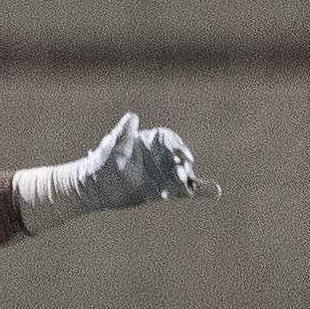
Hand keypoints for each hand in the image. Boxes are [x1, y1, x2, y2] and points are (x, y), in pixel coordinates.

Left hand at [67, 112, 217, 210]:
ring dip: (189, 180)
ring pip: (183, 174)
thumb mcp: (112, 145)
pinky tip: (214, 192)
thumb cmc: (102, 161)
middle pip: (178, 158)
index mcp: (152, 141)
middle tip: (182, 174)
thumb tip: (132, 116)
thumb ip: (123, 132)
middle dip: (183, 165)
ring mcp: (163, 173)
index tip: (182, 155)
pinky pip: (184, 189)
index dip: (178, 146)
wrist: (95, 186)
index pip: (170, 140)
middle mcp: (161, 156)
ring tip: (189, 187)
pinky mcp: (163, 190)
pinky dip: (199, 190)